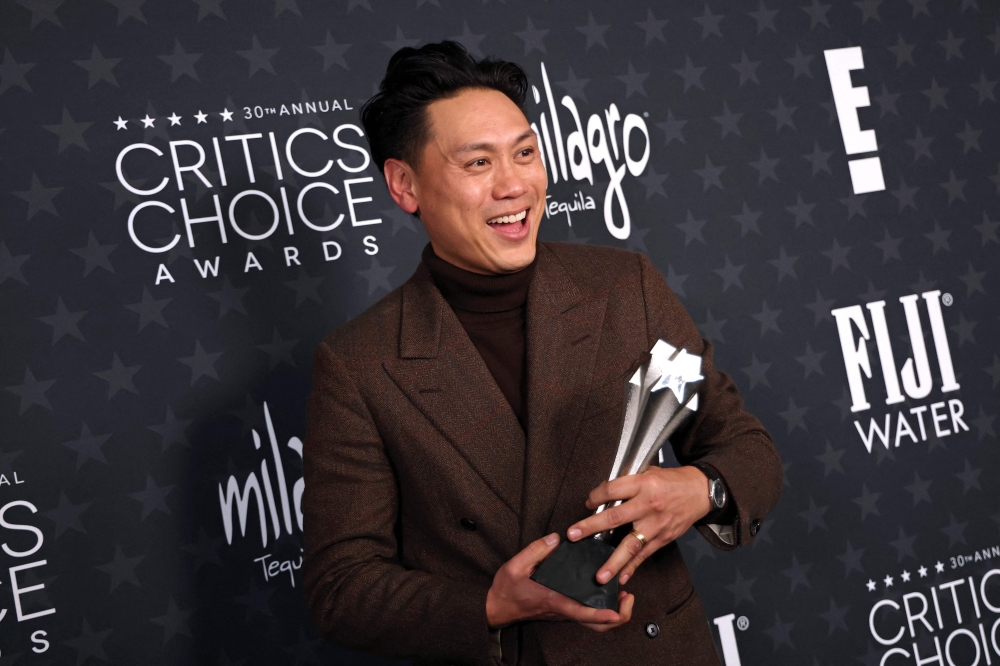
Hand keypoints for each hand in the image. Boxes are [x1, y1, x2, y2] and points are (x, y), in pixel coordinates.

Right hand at [485, 533, 634, 631]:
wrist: (497, 608)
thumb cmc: (506, 590)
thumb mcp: (515, 566)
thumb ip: (535, 550)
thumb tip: (556, 539)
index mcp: (553, 600)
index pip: (581, 612)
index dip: (601, 614)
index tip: (616, 611)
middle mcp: (563, 610)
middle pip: (596, 625)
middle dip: (618, 616)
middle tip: (627, 598)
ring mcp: (565, 612)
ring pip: (594, 622)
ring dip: (614, 612)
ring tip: (623, 593)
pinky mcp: (564, 610)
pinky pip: (588, 614)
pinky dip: (603, 607)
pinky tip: (607, 590)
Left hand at [566, 466, 710, 586]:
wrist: (701, 491)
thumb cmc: (672, 480)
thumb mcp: (649, 472)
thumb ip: (627, 483)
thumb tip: (603, 494)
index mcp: (643, 484)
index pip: (612, 490)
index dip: (595, 496)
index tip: (587, 503)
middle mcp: (649, 505)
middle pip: (615, 517)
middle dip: (591, 527)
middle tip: (573, 535)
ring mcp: (656, 525)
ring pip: (631, 545)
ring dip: (613, 561)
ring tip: (599, 575)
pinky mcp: (663, 539)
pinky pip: (644, 555)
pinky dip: (632, 568)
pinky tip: (621, 578)